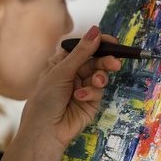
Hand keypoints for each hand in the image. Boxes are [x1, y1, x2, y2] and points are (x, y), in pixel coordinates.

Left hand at [19, 25, 122, 148]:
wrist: (45, 130)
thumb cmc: (45, 99)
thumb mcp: (62, 71)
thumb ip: (82, 52)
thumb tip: (96, 30)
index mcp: (62, 63)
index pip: (83, 48)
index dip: (97, 43)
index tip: (112, 42)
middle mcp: (73, 74)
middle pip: (95, 61)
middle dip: (105, 61)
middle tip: (115, 63)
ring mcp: (82, 88)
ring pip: (99, 76)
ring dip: (100, 77)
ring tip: (97, 82)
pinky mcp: (90, 103)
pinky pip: (97, 92)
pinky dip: (91, 93)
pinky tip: (80, 98)